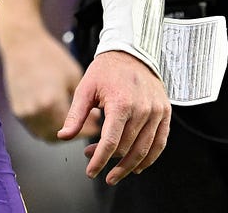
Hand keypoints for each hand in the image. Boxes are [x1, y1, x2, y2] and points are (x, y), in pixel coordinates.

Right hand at [0, 23, 97, 140]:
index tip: (96, 128)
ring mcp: (24, 113)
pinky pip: (34, 127)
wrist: (24, 45)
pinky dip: (46, 127)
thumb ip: (81, 103)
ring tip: (72, 121)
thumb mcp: (74, 77)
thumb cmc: (50, 57)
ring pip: (45, 135)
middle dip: (73, 134)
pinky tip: (57, 117)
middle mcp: (35, 111)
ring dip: (59, 132)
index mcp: (51, 103)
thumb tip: (91, 118)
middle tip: (85, 126)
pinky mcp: (17, 111)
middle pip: (58, 137)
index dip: (86, 130)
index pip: (73, 129)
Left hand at [61, 50, 169, 184]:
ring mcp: (156, 111)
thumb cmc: (106, 71)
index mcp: (121, 103)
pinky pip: (160, 143)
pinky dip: (149, 159)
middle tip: (92, 159)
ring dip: (128, 166)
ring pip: (143, 150)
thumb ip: (75, 115)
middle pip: (125, 148)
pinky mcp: (165, 112)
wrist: (132, 52)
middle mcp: (142, 109)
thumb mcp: (86, 89)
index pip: (110, 143)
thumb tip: (62, 136)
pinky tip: (137, 167)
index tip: (90, 172)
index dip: (99, 161)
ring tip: (114, 174)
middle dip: (107, 160)